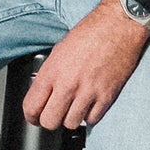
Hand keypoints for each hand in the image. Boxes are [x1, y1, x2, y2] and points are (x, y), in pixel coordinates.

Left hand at [23, 0, 149, 131]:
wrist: (119, 25)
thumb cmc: (90, 32)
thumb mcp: (60, 49)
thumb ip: (50, 73)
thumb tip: (44, 92)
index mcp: (52, 71)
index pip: (31, 107)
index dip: (31, 116)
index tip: (35, 117)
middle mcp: (68, 84)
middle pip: (49, 122)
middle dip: (50, 121)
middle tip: (55, 113)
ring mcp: (88, 91)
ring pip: (71, 124)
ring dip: (71, 118)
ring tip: (74, 108)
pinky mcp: (107, 96)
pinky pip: (92, 120)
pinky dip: (90, 116)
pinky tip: (90, 105)